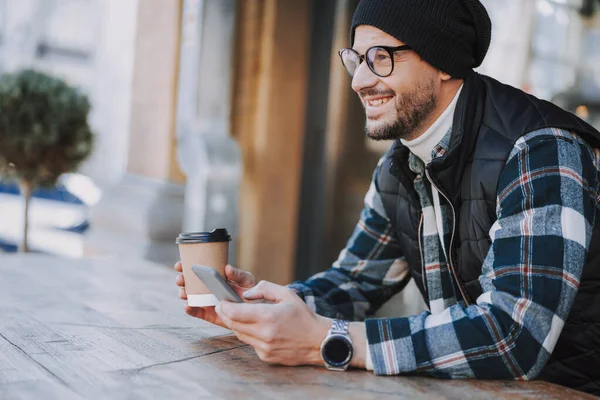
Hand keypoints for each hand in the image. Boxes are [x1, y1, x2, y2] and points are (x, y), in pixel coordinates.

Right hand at [174, 261, 255, 327]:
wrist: (255, 311)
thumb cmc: (250, 292)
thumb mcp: (247, 280)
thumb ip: (238, 274)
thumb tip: (227, 268)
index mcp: (215, 277)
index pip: (198, 269)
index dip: (186, 266)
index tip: (179, 264)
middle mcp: (208, 288)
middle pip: (190, 283)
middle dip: (182, 280)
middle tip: (181, 279)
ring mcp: (207, 301)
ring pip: (190, 297)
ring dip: (184, 294)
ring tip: (184, 293)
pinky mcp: (209, 314)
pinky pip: (197, 312)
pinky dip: (190, 310)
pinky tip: (187, 306)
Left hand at [214, 280, 331, 365]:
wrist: (318, 341)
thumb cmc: (304, 316)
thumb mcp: (287, 294)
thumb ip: (265, 288)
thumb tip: (247, 293)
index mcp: (268, 316)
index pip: (235, 313)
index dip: (224, 306)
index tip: (221, 301)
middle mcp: (264, 334)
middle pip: (233, 324)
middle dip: (225, 314)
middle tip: (223, 306)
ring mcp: (264, 348)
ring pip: (239, 334)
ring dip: (235, 324)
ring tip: (238, 315)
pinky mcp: (266, 356)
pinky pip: (250, 343)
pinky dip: (249, 334)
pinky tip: (256, 328)